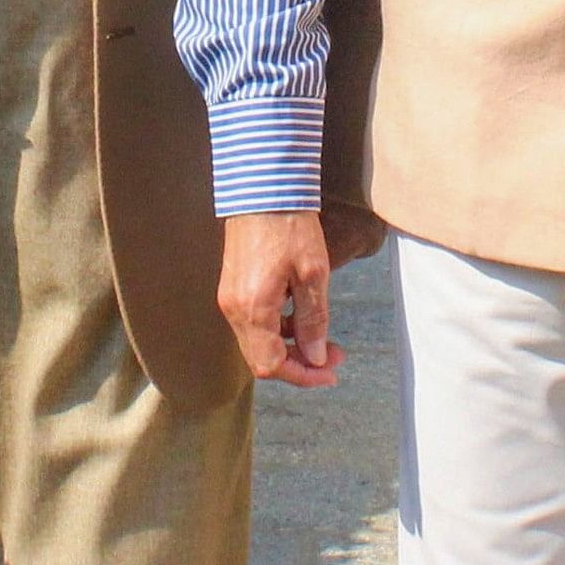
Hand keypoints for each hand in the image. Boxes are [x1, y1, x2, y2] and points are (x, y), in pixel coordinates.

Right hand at [217, 209, 340, 387]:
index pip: (272, 365)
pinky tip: (302, 316)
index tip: (330, 372)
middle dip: (299, 364)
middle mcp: (234, 309)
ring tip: (323, 338)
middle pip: (262, 359)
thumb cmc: (290, 226)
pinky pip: (254, 323)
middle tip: (333, 356)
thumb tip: (314, 357)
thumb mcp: (313, 274)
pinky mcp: (233, 287)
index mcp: (253, 309)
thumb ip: (313, 320)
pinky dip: (278, 329)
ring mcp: (230, 298)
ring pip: (258, 342)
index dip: (303, 375)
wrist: (262, 188)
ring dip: (290, 347)